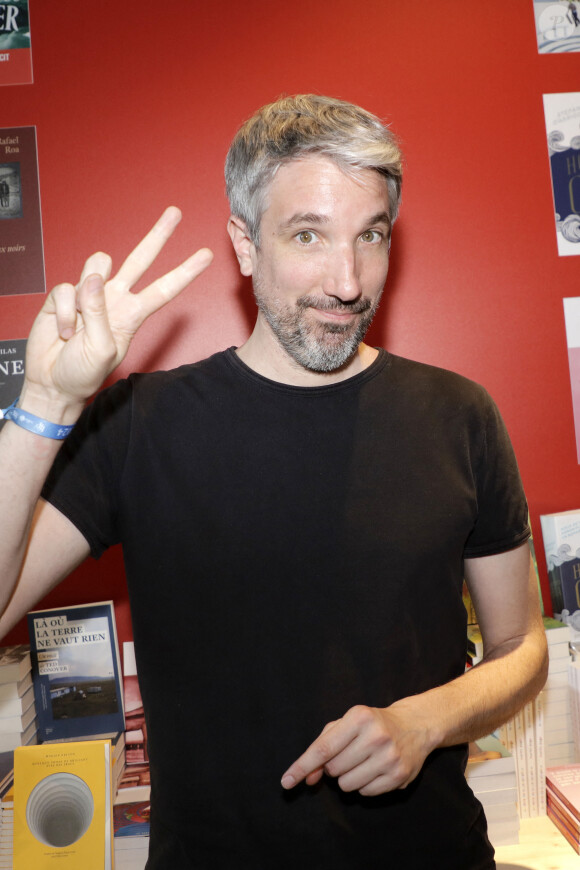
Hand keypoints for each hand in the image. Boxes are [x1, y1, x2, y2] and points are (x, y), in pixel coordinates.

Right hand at [21, 207, 212, 412]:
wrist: (53, 382)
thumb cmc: (83, 372)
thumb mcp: (103, 350)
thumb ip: (99, 314)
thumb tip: (94, 279)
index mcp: (133, 314)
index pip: (164, 288)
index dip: (185, 272)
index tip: (206, 256)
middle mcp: (115, 299)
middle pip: (140, 259)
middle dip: (158, 235)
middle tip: (175, 212)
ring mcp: (89, 295)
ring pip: (99, 264)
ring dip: (89, 289)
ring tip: (80, 321)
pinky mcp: (64, 296)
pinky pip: (66, 289)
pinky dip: (64, 312)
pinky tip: (64, 331)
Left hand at [280, 703, 431, 796]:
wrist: (415, 725)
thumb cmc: (372, 723)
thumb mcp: (346, 724)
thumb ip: (322, 746)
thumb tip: (308, 777)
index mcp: (359, 717)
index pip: (323, 748)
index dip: (302, 766)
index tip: (286, 782)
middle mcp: (375, 736)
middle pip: (334, 769)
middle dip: (334, 766)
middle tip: (348, 754)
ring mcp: (389, 756)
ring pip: (347, 785)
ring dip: (348, 777)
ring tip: (362, 761)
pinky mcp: (400, 775)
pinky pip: (365, 793)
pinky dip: (364, 785)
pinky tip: (375, 769)